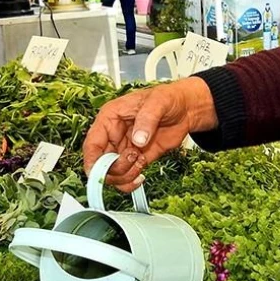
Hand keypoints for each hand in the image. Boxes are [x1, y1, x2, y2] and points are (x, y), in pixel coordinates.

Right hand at [83, 78, 218, 190]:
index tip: (99, 173)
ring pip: (112, 173)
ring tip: (141, 162)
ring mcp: (124, 149)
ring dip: (124, 176)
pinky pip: (126, 177)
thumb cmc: (168, 98)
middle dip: (114, 169)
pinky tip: (141, 177)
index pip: (92, 143)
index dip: (92, 160)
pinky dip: (130, 182)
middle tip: (135, 158)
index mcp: (110, 118)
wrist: (186, 109)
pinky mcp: (137, 159)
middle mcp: (113, 136)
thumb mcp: (158, 102)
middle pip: (100, 163)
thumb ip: (147, 119)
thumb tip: (137, 140)